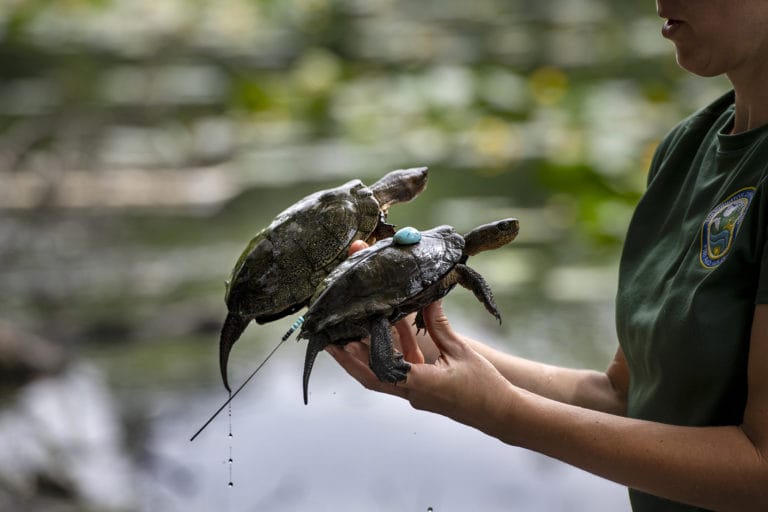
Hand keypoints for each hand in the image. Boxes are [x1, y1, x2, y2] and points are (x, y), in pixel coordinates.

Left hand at [327, 301, 515, 435]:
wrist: (501, 413)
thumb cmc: (484, 385)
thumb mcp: (461, 351)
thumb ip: (440, 325)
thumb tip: (427, 296)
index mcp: (420, 384)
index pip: (381, 370)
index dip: (357, 357)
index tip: (339, 342)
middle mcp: (412, 394)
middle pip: (371, 377)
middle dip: (349, 359)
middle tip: (329, 340)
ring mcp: (415, 396)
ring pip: (383, 374)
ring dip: (368, 355)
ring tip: (350, 332)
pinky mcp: (422, 392)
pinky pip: (400, 371)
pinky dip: (394, 353)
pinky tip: (394, 331)